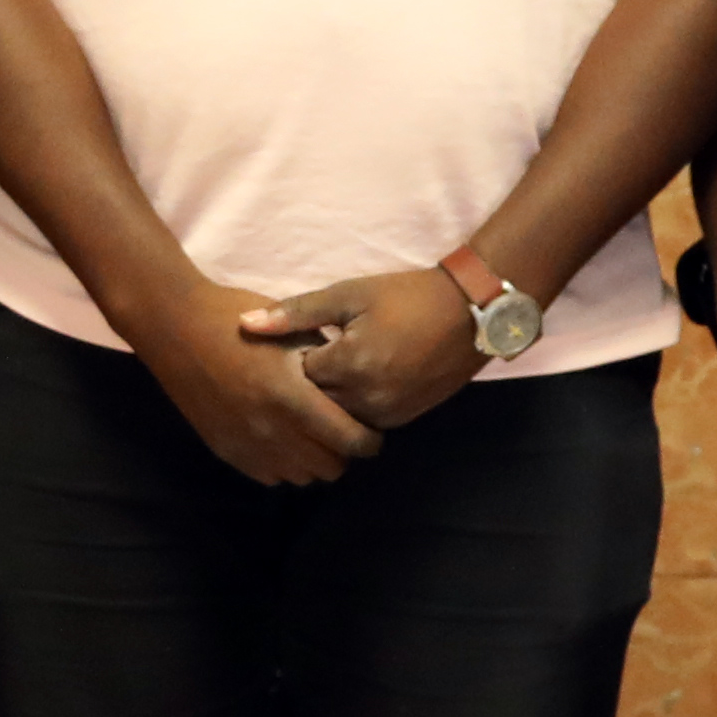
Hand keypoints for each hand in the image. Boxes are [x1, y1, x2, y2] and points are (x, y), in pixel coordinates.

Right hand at [134, 281, 383, 486]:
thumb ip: (327, 365)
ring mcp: (245, 444)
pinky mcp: (225, 450)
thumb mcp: (291, 331)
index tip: (370, 429)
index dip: (370, 440)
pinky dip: (283, 464)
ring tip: (309, 434)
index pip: (351, 441)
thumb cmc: (235, 320)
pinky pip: (270, 476)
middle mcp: (271, 430)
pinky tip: (281, 438)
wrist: (174, 327)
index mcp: (292, 396)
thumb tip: (356, 390)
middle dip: (342, 452)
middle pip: (330, 468)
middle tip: (339, 429)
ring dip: (312, 460)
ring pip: (301, 477)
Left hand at [248, 266, 485, 436]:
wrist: (471, 311)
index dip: (290, 362)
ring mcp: (389, 413)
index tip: (293, 345)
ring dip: (329, 399)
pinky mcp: (405, 418)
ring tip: (327, 372)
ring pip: (338, 418)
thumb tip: (245, 324)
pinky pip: (364, 421)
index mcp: (349, 365)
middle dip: (305, 387)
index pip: (296, 378)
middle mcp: (368, 397)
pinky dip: (353, 405)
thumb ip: (295, 313)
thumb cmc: (405, 296)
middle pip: (314, 405)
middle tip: (304, 361)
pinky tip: (354, 381)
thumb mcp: (348, 295)